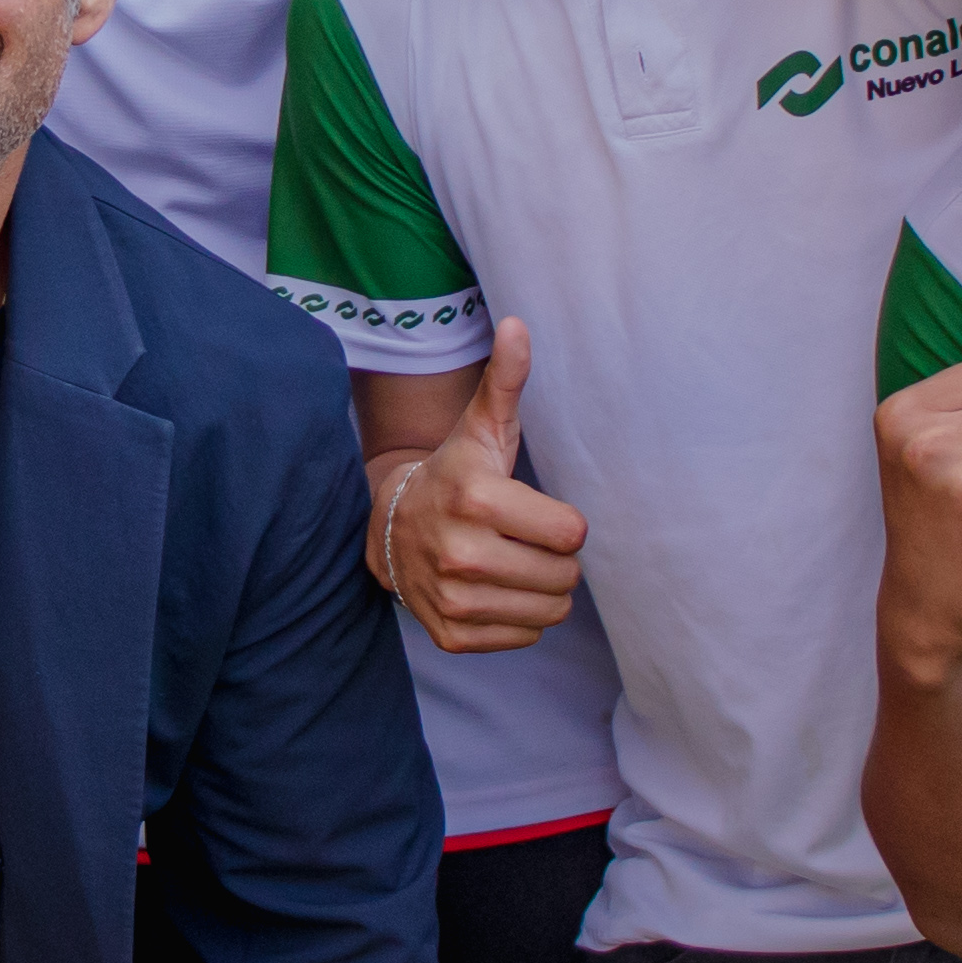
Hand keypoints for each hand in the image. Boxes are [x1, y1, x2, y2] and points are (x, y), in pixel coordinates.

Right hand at [378, 319, 589, 652]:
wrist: (390, 527)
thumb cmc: (455, 473)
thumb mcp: (480, 428)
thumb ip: (505, 381)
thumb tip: (519, 325)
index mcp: (477, 499)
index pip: (571, 533)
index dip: (564, 524)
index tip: (536, 511)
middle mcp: (461, 554)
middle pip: (565, 576)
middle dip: (555, 558)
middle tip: (523, 538)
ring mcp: (454, 600)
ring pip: (550, 611)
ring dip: (542, 590)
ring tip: (513, 562)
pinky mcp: (452, 634)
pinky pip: (524, 637)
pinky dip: (519, 617)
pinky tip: (495, 589)